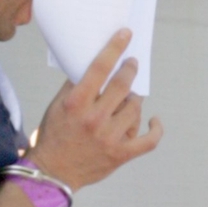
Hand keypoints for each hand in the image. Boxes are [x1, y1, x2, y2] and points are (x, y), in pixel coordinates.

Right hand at [26, 28, 162, 189]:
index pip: (100, 68)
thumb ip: (76, 86)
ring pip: (135, 108)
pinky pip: (149, 140)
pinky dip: (155, 129)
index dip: (115, 48)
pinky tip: (154, 121)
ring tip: (129, 98)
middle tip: (132, 64)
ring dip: (134, 99)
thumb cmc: (54, 135)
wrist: (53, 171)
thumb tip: (98, 65)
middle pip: (123, 85)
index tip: (125, 35)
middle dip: (130, 70)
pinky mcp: (121, 154)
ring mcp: (110, 138)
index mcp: (76, 103)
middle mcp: (94, 119)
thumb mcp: (57, 105)